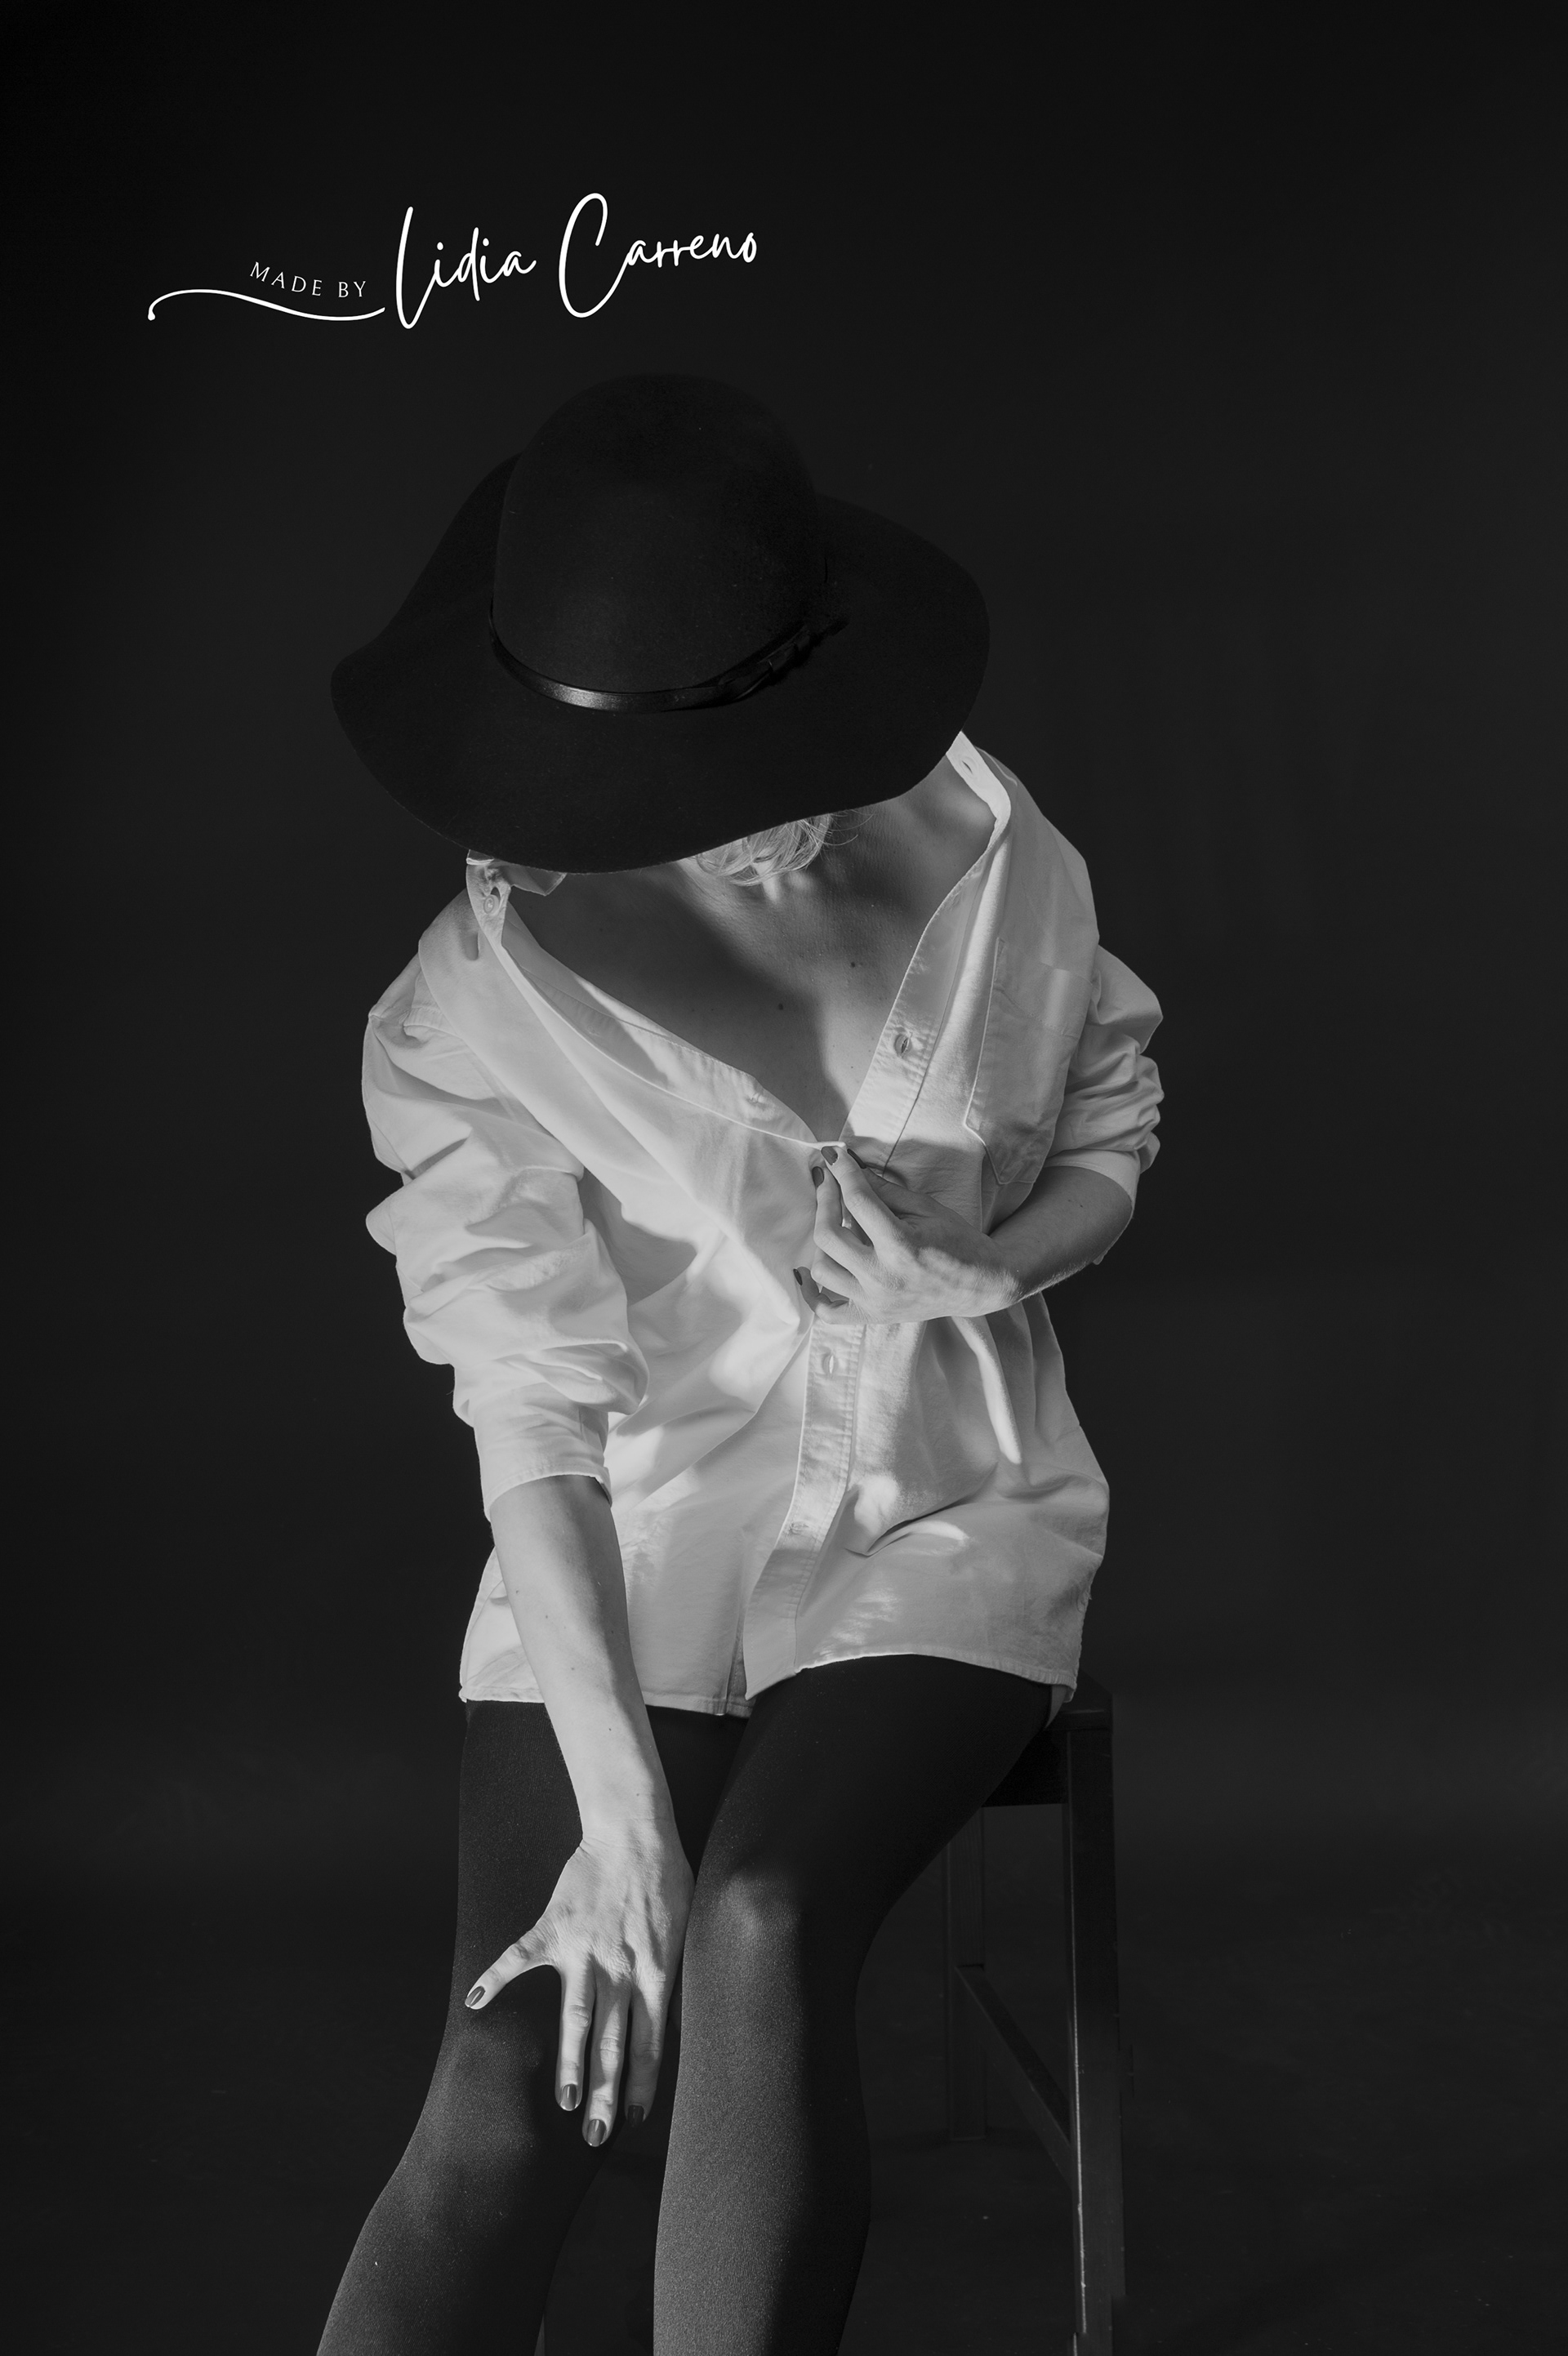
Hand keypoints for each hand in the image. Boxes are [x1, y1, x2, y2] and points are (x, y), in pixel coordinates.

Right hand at [464, 1819, 693, 2145]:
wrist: (635, 1830)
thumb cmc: (667, 1879)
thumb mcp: (684, 1930)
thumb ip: (669, 1975)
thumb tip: (664, 2017)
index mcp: (654, 1972)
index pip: (649, 2042)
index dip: (642, 2084)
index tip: (633, 2120)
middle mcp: (620, 1969)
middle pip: (612, 2042)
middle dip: (605, 2092)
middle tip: (595, 2134)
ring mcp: (584, 1950)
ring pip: (576, 2016)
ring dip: (569, 2060)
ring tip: (562, 2101)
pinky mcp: (554, 1927)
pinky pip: (520, 1956)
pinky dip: (495, 1977)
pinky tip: (475, 2001)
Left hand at [798, 1146, 1018, 1324]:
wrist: (980, 1285)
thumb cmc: (958, 1242)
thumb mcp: (927, 1208)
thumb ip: (885, 1192)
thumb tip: (851, 1172)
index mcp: (902, 1246)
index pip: (858, 1201)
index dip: (843, 1172)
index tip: (833, 1154)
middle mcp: (884, 1277)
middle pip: (829, 1235)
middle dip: (824, 1199)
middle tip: (828, 1181)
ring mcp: (876, 1301)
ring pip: (822, 1271)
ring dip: (821, 1241)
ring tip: (830, 1221)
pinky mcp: (873, 1317)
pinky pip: (828, 1312)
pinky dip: (811, 1294)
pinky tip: (806, 1272)